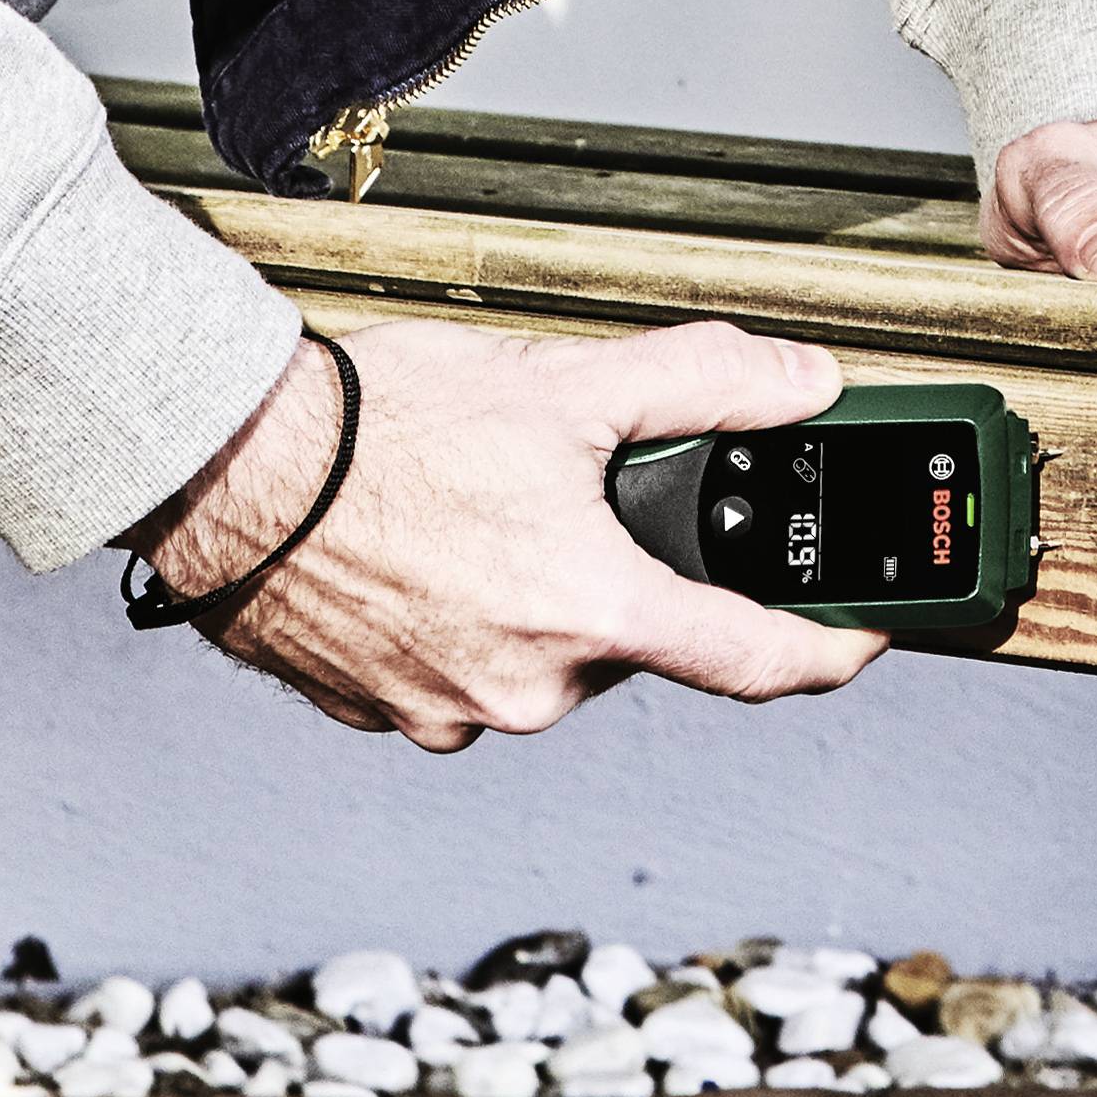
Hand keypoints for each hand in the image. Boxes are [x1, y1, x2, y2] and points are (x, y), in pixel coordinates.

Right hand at [137, 313, 882, 751]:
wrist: (230, 470)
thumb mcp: (566, 382)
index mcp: (590, 614)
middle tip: (579, 498)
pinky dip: (465, 621)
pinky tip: (429, 552)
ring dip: (541, 595)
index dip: (828, 654)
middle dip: (627, 576)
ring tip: (483, 510)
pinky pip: (462, 673)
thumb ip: (703, 383)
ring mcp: (452, 711)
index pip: (754, 662)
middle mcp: (528, 687)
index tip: (866, 643)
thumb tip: (802, 386)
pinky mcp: (385, 713)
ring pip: (544, 657)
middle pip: (631, 642)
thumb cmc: (376, 432)